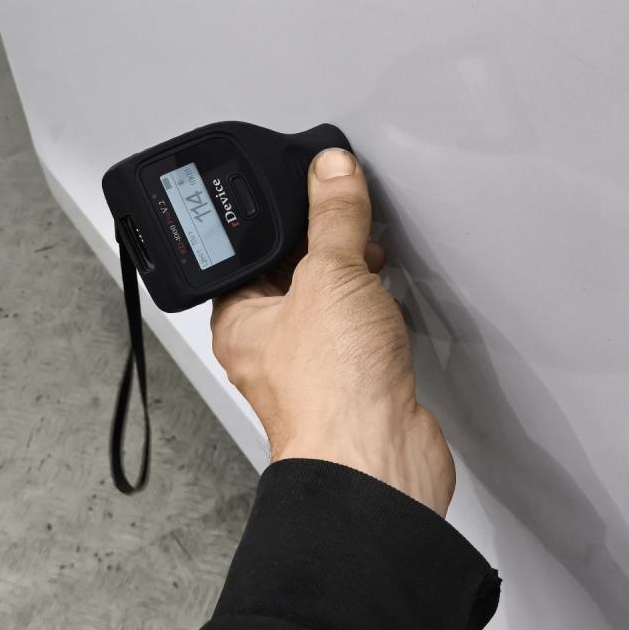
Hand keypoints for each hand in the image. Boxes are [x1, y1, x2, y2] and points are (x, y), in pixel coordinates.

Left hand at [210, 148, 455, 515]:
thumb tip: (330, 171)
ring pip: (328, 304)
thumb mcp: (330, 276)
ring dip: (351, 278)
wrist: (379, 458)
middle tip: (342, 214)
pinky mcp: (355, 382)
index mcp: (238, 320)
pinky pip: (360, 331)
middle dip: (320, 245)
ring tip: (369, 251)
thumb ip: (333, 218)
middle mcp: (269, 346)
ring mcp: (313, 366)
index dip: (275, 219)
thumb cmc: (331, 390)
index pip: (247, 253)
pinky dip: (375, 309)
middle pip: (291, 275)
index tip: (301, 186)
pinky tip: (389, 297)